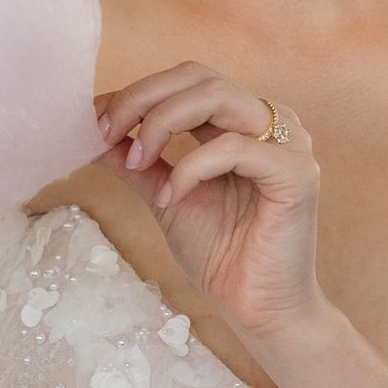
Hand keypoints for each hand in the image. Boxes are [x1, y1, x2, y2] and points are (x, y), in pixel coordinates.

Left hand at [92, 62, 331, 352]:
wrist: (260, 310)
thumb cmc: (223, 255)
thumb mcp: (165, 198)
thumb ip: (136, 163)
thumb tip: (90, 133)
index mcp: (239, 122)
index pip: (185, 81)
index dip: (136, 93)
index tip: (93, 123)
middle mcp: (268, 122)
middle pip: (199, 76)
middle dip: (142, 98)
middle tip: (104, 130)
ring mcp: (288, 143)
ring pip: (218, 96)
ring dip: (162, 122)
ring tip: (135, 159)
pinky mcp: (296, 172)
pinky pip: (234, 147)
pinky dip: (191, 167)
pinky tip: (172, 197)